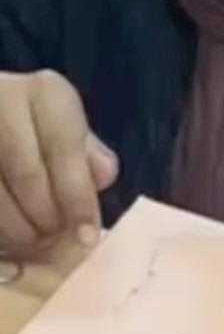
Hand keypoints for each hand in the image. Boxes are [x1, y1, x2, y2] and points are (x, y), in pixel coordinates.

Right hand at [0, 71, 117, 255]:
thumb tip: (103, 174)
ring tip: (28, 241)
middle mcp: (4, 98)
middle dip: (45, 218)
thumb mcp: (69, 135)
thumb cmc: (39, 133)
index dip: (77, 197)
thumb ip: (87, 157)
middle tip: (53, 241)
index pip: (65, 147)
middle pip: (26, 173)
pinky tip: (5, 237)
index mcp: (47, 93)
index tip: (86, 236)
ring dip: (16, 228)